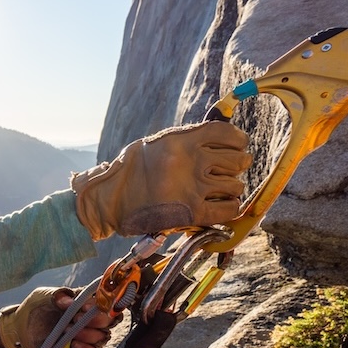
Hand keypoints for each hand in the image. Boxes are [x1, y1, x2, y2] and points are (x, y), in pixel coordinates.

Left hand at [0, 287, 119, 347]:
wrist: (21, 329)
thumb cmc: (35, 308)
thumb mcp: (44, 296)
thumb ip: (58, 297)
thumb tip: (70, 302)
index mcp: (86, 300)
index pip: (107, 301)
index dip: (103, 304)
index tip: (85, 307)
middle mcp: (90, 317)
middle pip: (110, 321)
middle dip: (97, 321)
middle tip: (76, 319)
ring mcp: (87, 334)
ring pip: (103, 337)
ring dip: (89, 335)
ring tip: (68, 331)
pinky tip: (74, 345)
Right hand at [70, 121, 252, 240]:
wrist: (109, 200)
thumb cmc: (130, 170)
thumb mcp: (156, 144)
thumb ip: (185, 141)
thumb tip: (216, 139)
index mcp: (182, 141)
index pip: (228, 133)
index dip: (238, 140)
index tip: (237, 146)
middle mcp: (191, 162)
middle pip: (238, 160)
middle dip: (237, 165)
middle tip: (227, 171)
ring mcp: (193, 188)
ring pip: (236, 185)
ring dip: (231, 188)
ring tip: (219, 191)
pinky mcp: (192, 213)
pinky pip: (229, 209)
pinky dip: (230, 208)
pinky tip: (220, 206)